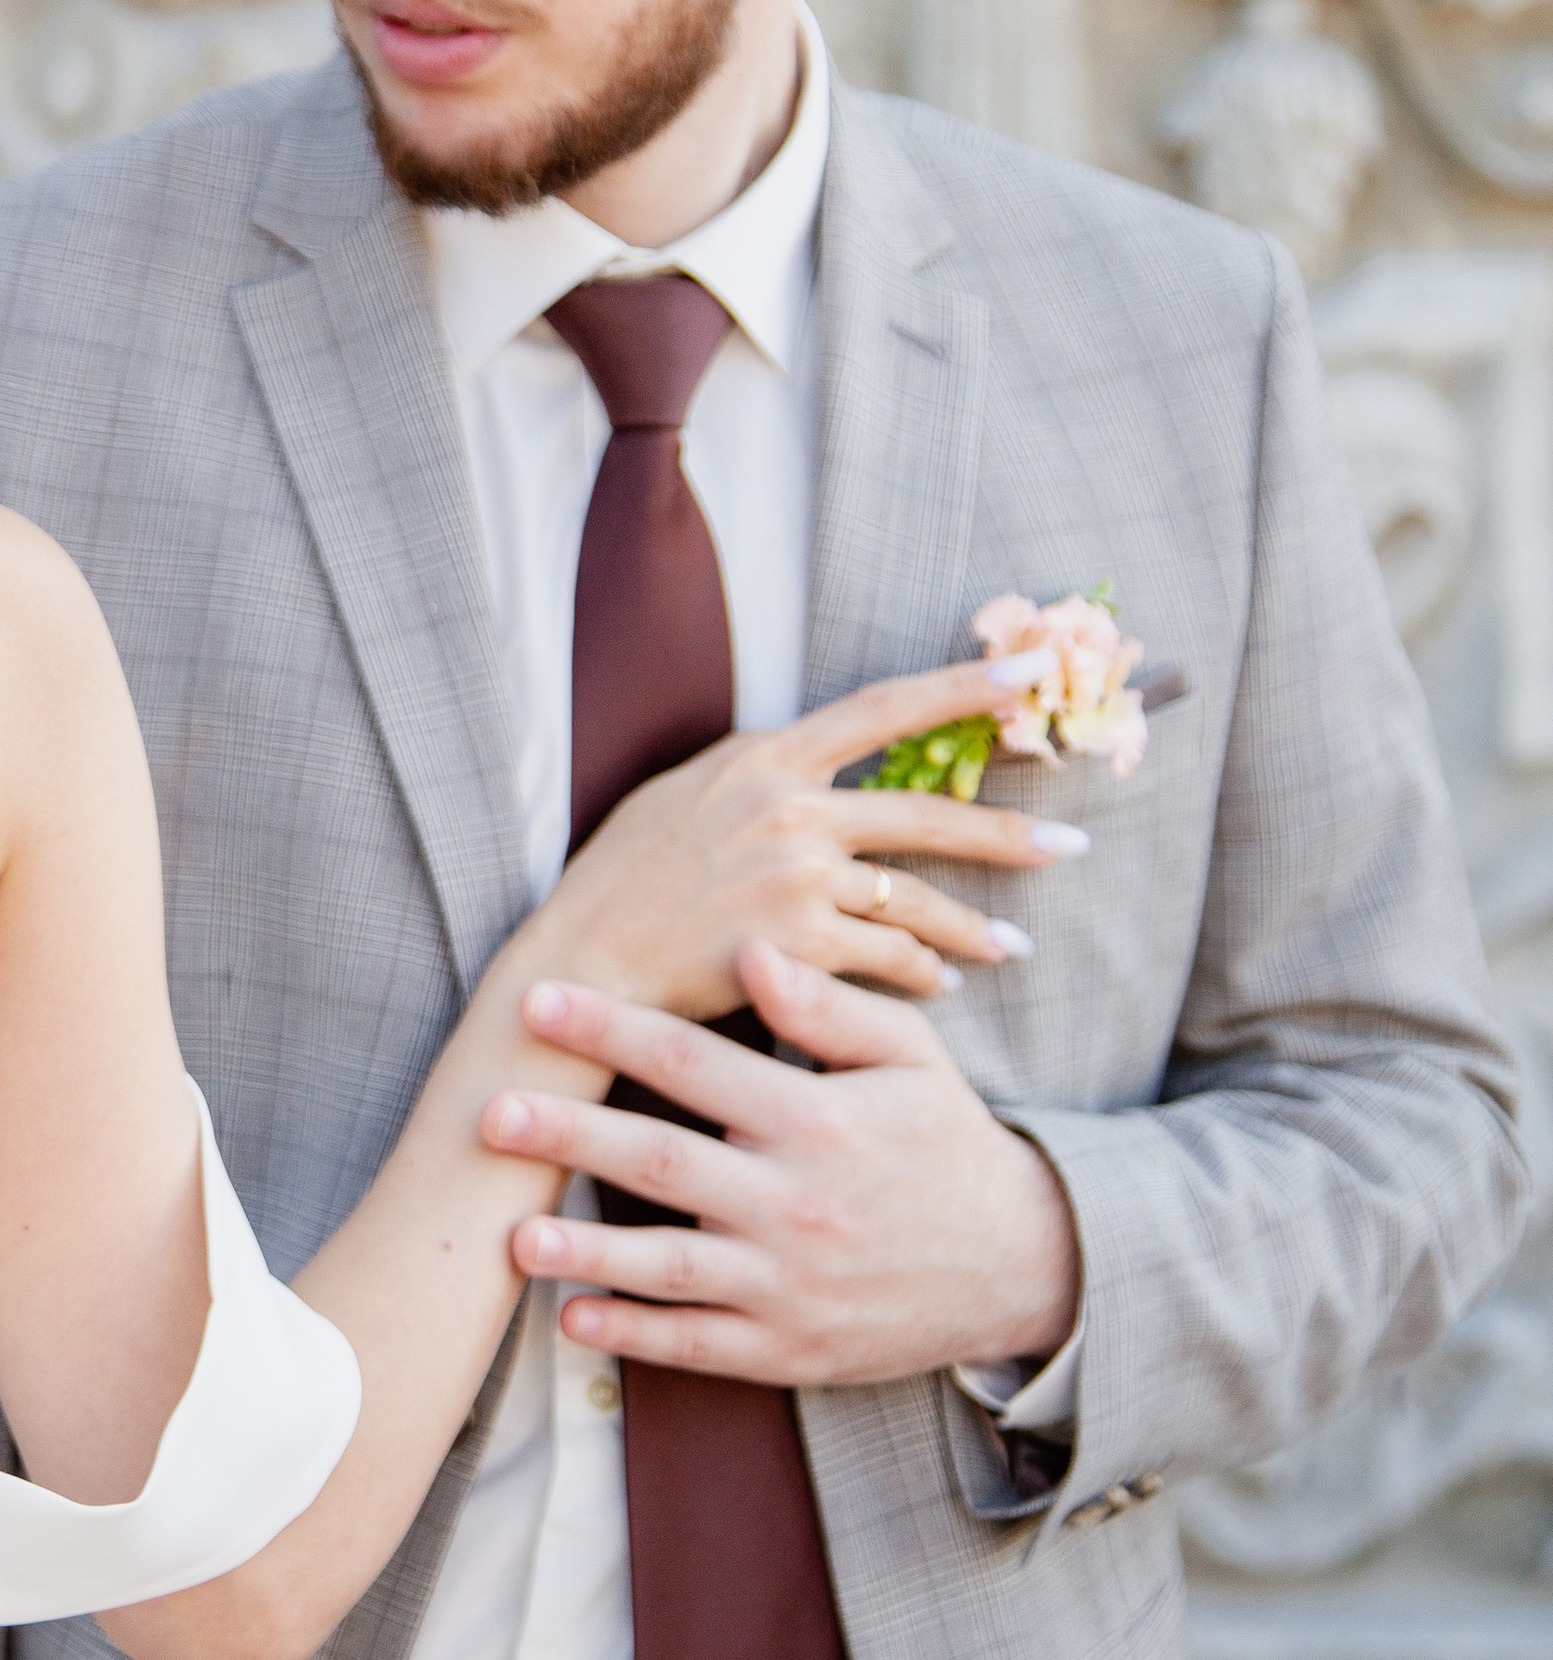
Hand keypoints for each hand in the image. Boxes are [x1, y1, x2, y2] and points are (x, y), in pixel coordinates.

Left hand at [487, 945, 1082, 1383]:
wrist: (1022, 1265)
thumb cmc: (949, 1144)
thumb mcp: (910, 1059)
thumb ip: (827, 1008)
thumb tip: (748, 950)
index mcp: (817, 1120)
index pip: (696, 1064)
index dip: (614, 1028)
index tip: (541, 999)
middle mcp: (796, 1202)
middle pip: (663, 1163)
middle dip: (572, 1134)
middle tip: (492, 1111)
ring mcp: (790, 1283)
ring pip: (669, 1267)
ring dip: (584, 1253)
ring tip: (512, 1234)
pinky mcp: (790, 1347)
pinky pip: (698, 1343)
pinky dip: (634, 1334)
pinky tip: (571, 1318)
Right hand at [530, 652, 1084, 1025]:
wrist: (589, 960)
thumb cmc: (625, 877)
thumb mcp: (683, 792)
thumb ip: (755, 770)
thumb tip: (809, 752)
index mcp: (765, 757)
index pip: (884, 708)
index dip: (964, 687)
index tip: (1030, 673)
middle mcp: (790, 810)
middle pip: (926, 815)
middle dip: (1009, 833)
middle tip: (1072, 843)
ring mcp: (797, 880)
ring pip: (916, 903)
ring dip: (973, 931)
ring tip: (1012, 947)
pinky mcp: (800, 947)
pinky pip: (888, 960)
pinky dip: (918, 976)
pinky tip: (938, 986)